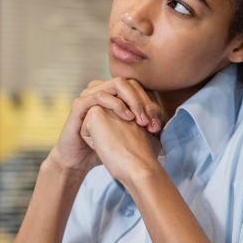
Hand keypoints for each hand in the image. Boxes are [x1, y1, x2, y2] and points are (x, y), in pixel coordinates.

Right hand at [48, 78, 163, 175]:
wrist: (79, 160)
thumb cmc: (103, 148)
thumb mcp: (127, 134)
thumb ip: (142, 124)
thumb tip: (164, 122)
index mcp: (112, 93)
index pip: (137, 87)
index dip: (150, 102)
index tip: (158, 124)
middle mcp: (101, 89)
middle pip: (129, 82)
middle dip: (144, 101)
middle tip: (151, 121)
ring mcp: (89, 94)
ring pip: (117, 84)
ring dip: (133, 100)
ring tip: (141, 119)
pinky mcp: (79, 104)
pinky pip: (100, 95)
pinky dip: (116, 104)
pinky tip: (127, 117)